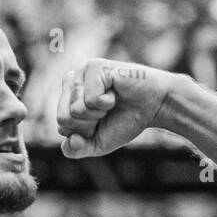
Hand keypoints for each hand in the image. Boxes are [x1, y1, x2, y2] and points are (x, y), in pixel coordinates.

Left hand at [56, 59, 175, 158]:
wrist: (154, 106)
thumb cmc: (126, 120)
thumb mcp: (98, 143)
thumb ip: (77, 150)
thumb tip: (70, 142)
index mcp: (67, 98)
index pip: (62, 126)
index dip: (84, 132)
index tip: (101, 122)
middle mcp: (71, 82)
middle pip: (64, 118)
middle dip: (88, 124)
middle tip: (105, 112)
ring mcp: (81, 72)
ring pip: (76, 109)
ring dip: (98, 113)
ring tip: (111, 101)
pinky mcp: (94, 66)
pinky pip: (90, 99)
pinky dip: (107, 102)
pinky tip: (115, 92)